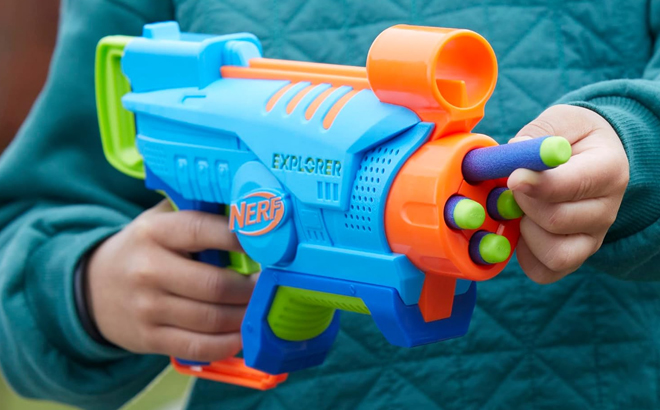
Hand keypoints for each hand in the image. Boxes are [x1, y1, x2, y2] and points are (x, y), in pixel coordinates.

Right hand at [86, 200, 254, 361]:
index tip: (266, 243)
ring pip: (211, 319)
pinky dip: (228, 343)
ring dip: (245, 315)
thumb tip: (247, 206)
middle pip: (214, 285)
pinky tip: (243, 333)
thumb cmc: (144, 248)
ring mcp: (148, 308)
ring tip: (260, 306)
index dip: (239, 237)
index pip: (202, 231)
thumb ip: (196, 210)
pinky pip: (199, 346)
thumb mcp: (160, 220)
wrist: (94, 289)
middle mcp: (148, 270)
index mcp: (154, 233)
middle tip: (269, 283)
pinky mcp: (150, 338)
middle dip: (251, 287)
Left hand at [508, 105, 628, 283]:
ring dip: (526, 233)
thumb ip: (538, 134)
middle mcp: (607, 209)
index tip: (513, 177)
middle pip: (557, 220)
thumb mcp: (559, 122)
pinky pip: (547, 272)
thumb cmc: (570, 138)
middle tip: (513, 187)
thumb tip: (517, 153)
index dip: (537, 184)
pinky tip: (520, 231)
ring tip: (520, 210)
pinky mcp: (576, 256)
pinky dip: (526, 257)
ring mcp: (593, 237)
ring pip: (556, 253)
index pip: (573, 185)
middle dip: (524, 203)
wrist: (588, 156)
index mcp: (608, 169)